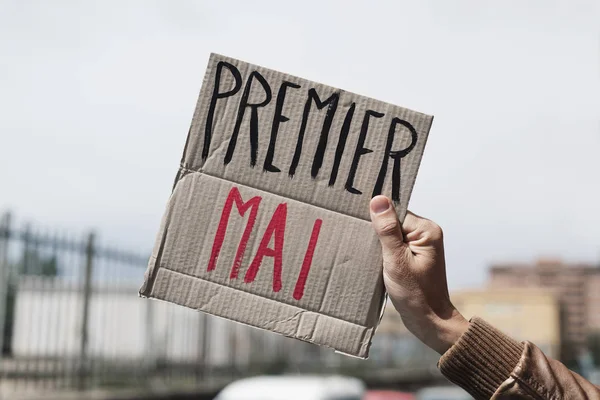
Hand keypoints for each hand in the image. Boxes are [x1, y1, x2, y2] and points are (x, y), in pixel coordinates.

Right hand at [370, 195, 468, 354]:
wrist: (429, 321)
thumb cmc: (415, 294)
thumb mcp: (396, 261)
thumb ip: (387, 230)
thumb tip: (378, 200)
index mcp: (426, 230)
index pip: (395, 212)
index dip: (377, 219)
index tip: (359, 226)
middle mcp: (426, 234)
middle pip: (393, 221)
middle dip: (376, 232)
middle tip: (361, 242)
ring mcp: (421, 246)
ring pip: (391, 234)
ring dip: (378, 244)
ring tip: (368, 255)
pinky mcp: (413, 257)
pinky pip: (394, 245)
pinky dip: (382, 252)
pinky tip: (374, 261)